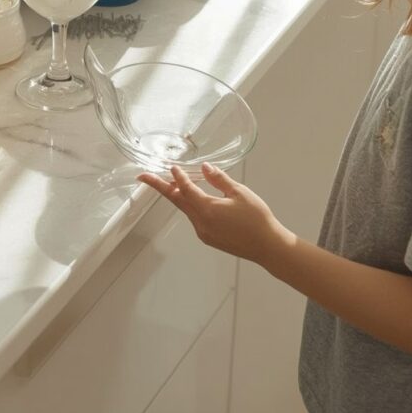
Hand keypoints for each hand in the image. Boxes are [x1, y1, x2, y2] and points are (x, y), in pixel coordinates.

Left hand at [137, 163, 288, 265]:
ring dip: (178, 196)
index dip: (177, 176)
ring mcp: (203, 233)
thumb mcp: (239, 193)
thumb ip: (219, 179)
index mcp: (208, 209)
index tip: (171, 166)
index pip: (186, 189)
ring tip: (172, 182)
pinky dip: (191, 206)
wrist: (268, 246)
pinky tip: (196, 199)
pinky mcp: (209, 238)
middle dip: (159, 187)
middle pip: (177, 200)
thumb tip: (204, 167)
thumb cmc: (257, 218)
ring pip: (186, 210)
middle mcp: (201, 223)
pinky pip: (195, 218)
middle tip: (143, 176)